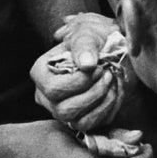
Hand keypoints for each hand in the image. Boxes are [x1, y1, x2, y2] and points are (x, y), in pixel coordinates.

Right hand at [32, 12, 129, 132]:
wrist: (111, 48)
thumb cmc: (94, 38)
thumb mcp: (88, 32)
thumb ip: (85, 44)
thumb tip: (87, 64)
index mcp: (41, 73)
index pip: (53, 89)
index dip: (78, 82)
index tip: (98, 67)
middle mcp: (47, 97)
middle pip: (64, 110)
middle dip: (93, 92)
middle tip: (108, 73)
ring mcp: (62, 110)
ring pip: (78, 121)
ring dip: (102, 100)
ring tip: (111, 79)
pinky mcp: (80, 120)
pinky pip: (93, 125)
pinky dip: (108, 108)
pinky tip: (115, 90)